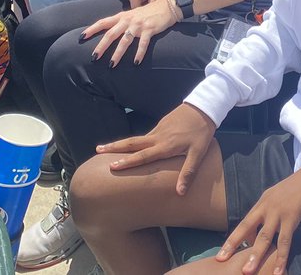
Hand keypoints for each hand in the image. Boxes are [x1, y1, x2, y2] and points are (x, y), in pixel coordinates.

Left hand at [83, 0, 176, 64]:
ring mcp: (139, 25)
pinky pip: (142, 43)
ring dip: (117, 54)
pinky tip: (136, 62)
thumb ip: (123, 22)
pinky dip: (139, 53)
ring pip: (124, 41)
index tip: (81, 37)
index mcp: (122, 16)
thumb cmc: (149, 12)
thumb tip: (112, 33)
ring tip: (112, 65)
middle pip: (111, 34)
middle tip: (94, 57)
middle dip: (101, 46)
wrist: (167, 6)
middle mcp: (128, 20)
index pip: (103, 22)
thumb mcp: (133, 14)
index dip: (92, 29)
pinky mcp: (149, 29)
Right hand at [96, 103, 214, 189]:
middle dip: (114, 147)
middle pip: (132, 143)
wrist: (204, 107)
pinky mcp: (162, 123)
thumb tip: (179, 192)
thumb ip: (188, 172)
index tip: (111, 166)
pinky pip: (145, 135)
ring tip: (107, 148)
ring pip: (137, 138)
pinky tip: (130, 145)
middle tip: (97, 150)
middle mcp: (157, 137)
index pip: (142, 156)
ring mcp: (158, 129)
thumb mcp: (198, 154)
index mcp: (165, 146)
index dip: (127, 162)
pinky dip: (134, 141)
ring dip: (121, 144)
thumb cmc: (201, 133)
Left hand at [216, 158, 300, 274]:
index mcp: (263, 202)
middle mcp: (267, 206)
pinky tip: (277, 271)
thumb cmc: (300, 189)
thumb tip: (263, 229)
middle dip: (233, 244)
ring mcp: (279, 211)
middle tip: (221, 259)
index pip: (245, 222)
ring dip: (255, 255)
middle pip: (246, 227)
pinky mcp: (292, 216)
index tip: (222, 252)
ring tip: (247, 271)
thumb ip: (271, 211)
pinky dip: (281, 258)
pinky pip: (285, 241)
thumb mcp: (280, 197)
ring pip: (264, 237)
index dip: (234, 238)